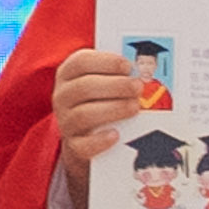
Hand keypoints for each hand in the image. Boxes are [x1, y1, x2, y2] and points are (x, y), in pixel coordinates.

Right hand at [50, 45, 165, 153]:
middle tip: (138, 87)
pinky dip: (100, 140)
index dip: (105, 62)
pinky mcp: (74, 145)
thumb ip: (118, 73)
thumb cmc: (101, 100)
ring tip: (135, 107)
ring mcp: (66, 121)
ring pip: (84, 115)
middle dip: (115, 86)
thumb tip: (146, 70)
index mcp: (68, 74)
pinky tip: (116, 134)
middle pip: (84, 87)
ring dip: (113, 109)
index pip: (80, 62)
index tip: (128, 66)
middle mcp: (63, 96)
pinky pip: (83, 144)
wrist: (86, 135)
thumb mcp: (103, 81)